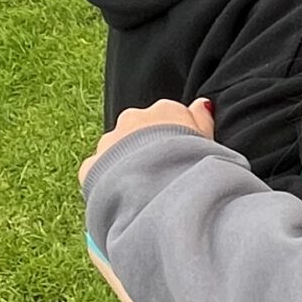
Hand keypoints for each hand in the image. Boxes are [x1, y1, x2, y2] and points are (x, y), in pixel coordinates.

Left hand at [79, 95, 214, 185]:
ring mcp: (110, 141)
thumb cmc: (191, 168)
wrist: (159, 195)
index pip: (170, 119)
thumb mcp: (208, 142)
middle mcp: (134, 119)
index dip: (176, 140)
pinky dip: (109, 181)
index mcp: (166, 111)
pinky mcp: (92, 165)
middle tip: (162, 175)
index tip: (182, 158)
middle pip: (140, 132)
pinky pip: (99, 171)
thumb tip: (203, 103)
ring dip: (126, 164)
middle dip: (147, 149)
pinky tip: (124, 197)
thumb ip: (202, 119)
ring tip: (144, 189)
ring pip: (117, 150)